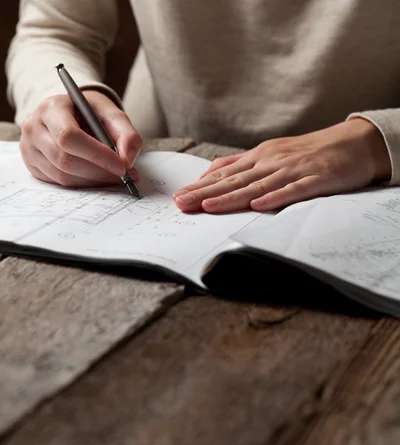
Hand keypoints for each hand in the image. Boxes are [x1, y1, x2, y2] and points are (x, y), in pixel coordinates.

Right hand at [20, 90, 141, 186]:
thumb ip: (126, 135)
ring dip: (92, 181)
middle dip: (98, 172)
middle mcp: (33, 127)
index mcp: (51, 108)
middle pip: (65, 160)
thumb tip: (127, 162)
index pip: (69, 137)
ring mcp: (29, 148)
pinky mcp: (32, 165)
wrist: (71, 114)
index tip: (121, 167)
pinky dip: (82, 184)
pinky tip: (96, 177)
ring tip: (112, 177)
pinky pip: (59, 183)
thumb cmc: (91, 114)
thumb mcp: (112, 115)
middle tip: (122, 177)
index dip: (97, 155)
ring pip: (62, 176)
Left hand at [173, 119, 390, 212]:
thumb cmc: (309, 152)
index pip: (224, 174)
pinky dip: (276, 197)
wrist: (354, 144)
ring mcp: (292, 170)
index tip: (178, 197)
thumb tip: (212, 170)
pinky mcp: (314, 180)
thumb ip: (242, 163)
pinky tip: (259, 205)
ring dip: (231, 197)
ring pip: (257, 186)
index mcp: (260, 157)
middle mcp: (271, 162)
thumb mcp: (272, 153)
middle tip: (181, 204)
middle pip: (233, 181)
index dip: (200, 186)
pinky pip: (293, 190)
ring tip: (208, 206)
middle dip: (205, 193)